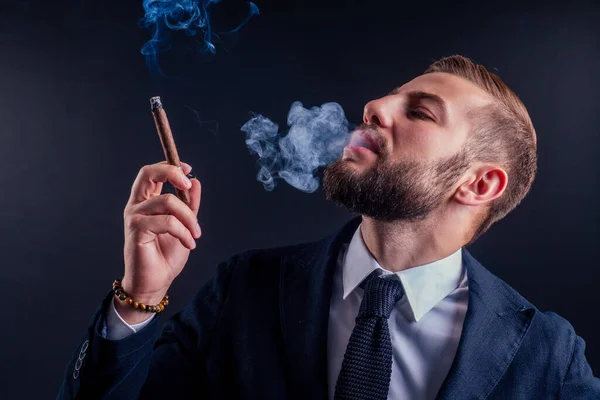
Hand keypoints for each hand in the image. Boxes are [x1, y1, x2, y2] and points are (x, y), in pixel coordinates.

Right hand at [118, 161, 201, 323]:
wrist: (155, 282)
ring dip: (189, 218)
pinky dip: (184, 232)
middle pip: (148, 173)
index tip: (188, 169)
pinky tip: (190, 243)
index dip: (170, 166)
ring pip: (168, 201)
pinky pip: (168, 222)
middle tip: (188, 185)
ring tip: (196, 234)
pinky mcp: (136, 231)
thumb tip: (195, 182)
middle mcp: (137, 206)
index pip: (151, 173)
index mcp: (146, 202)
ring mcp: (134, 217)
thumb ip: (189, 205)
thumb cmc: (166, 256)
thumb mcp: (185, 225)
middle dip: (172, 172)